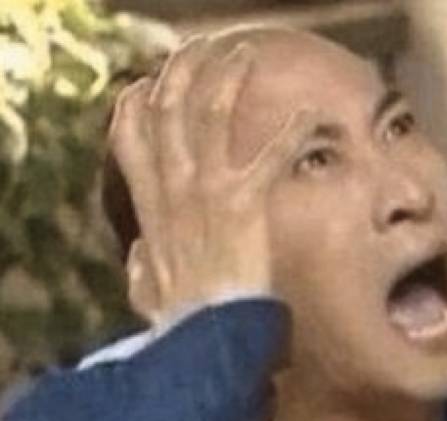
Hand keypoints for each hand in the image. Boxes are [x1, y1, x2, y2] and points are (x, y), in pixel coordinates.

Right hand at [108, 37, 315, 324]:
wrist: (204, 338)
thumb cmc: (183, 322)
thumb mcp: (148, 289)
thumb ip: (144, 268)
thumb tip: (139, 260)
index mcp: (151, 207)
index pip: (129, 138)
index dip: (136, 105)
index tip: (149, 86)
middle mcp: (173, 189)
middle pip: (168, 111)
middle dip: (183, 73)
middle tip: (202, 52)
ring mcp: (205, 191)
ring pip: (209, 115)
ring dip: (225, 79)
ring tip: (242, 56)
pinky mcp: (242, 203)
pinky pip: (269, 157)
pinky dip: (293, 133)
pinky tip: (313, 116)